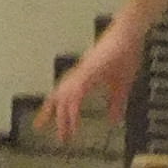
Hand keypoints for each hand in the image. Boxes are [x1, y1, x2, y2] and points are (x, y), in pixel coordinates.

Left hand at [37, 18, 142, 143]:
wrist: (129, 34)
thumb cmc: (125, 55)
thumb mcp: (122, 86)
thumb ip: (116, 103)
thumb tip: (114, 121)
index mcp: (83, 77)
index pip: (64, 95)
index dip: (53, 108)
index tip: (44, 122)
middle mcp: (78, 74)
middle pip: (57, 96)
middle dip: (48, 112)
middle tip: (38, 128)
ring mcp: (82, 72)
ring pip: (65, 96)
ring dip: (63, 115)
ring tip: (63, 133)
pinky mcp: (89, 70)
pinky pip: (77, 91)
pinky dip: (74, 106)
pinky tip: (72, 117)